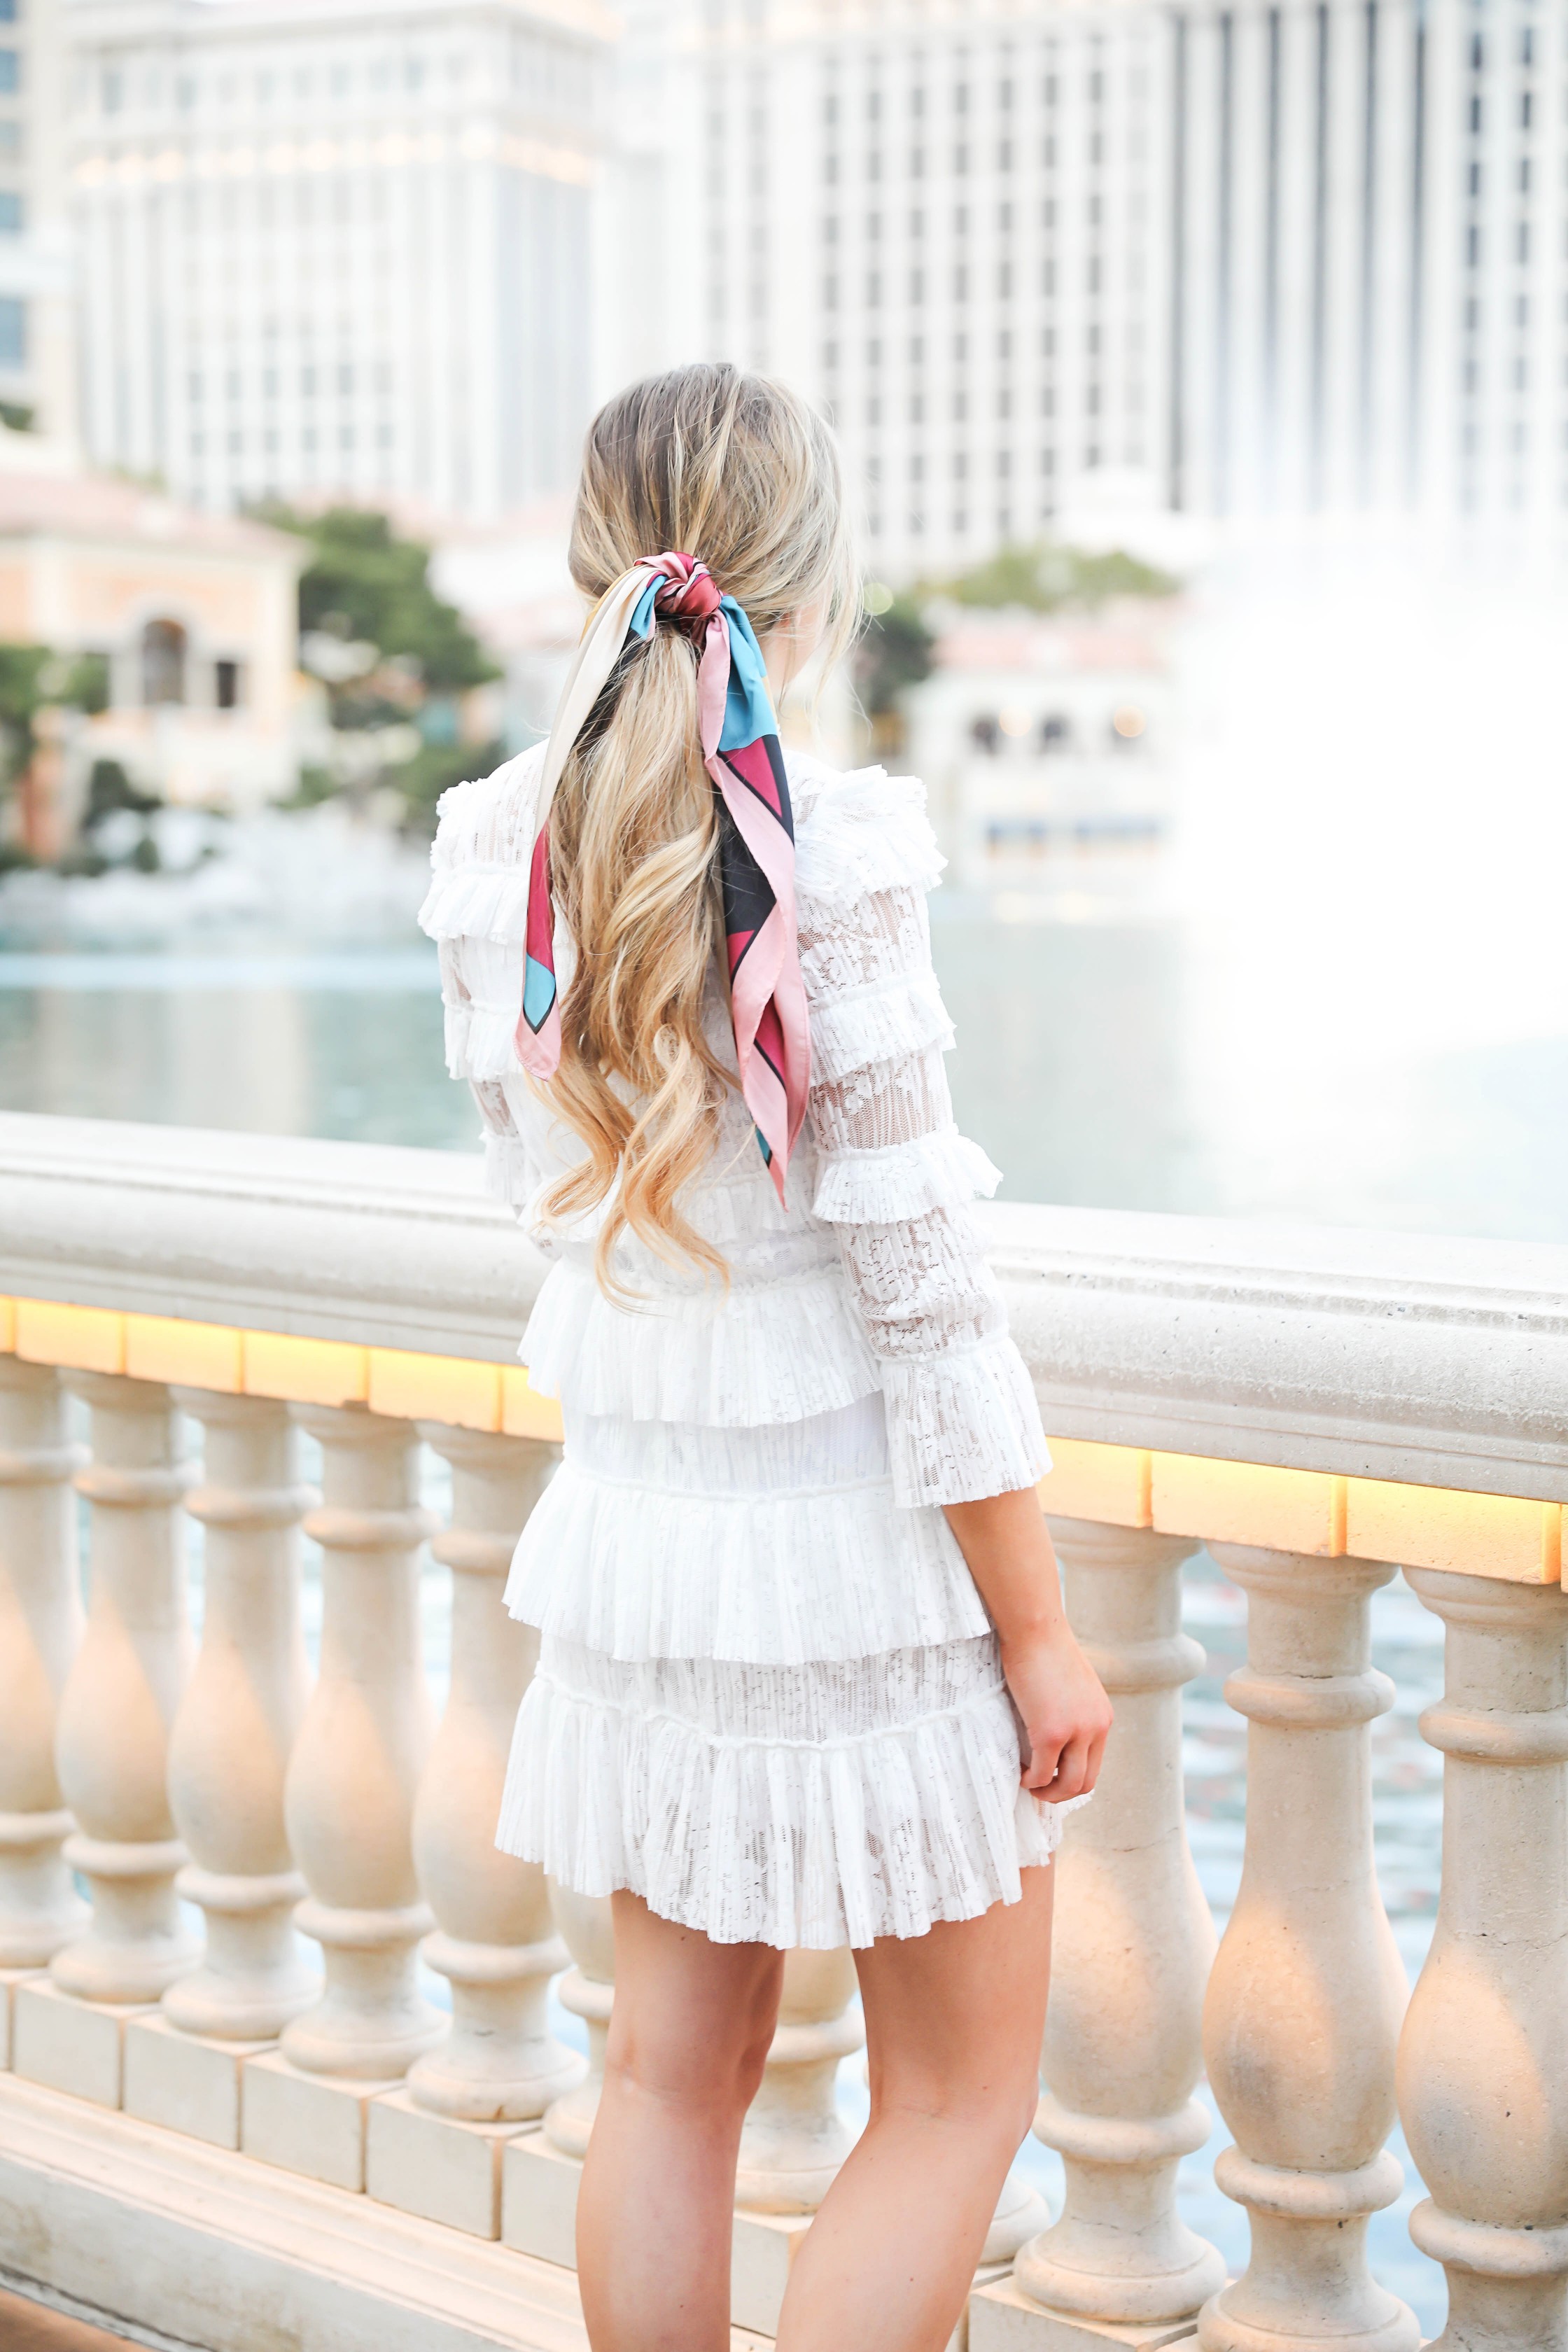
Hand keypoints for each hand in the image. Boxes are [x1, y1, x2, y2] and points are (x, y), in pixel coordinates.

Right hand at [1002, 1623, 1112, 1801]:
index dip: (1070, 1777)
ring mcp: (1076, 1732)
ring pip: (1069, 1785)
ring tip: (1029, 1783)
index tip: (1049, 1775)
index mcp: (1102, 1717)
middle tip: (1037, 1787)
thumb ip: (1070, 1709)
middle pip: (1086, 1782)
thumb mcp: (1069, 1684)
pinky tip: (1020, 1773)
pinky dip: (1031, 1780)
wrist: (1035, 1629)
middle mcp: (1096, 1727)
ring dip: (1047, 1793)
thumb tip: (1052, 1727)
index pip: (1094, 1764)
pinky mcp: (1052, 1733)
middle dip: (1060, 1793)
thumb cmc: (1044, 1648)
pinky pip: (1042, 1773)